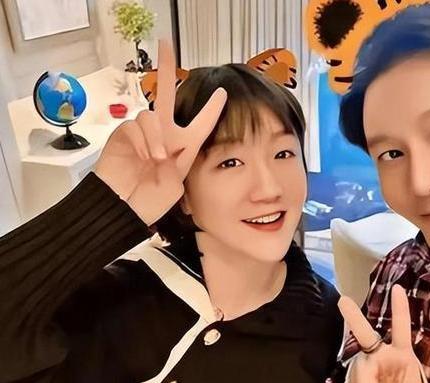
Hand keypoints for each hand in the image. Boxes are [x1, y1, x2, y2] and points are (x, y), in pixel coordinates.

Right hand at [95, 39, 226, 224]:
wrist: (126, 208)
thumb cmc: (152, 200)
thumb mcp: (176, 184)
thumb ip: (179, 161)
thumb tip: (169, 144)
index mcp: (183, 146)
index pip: (201, 123)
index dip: (212, 109)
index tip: (223, 93)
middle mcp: (163, 133)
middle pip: (165, 94)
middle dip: (166, 68)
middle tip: (167, 44)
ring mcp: (142, 132)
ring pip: (152, 115)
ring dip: (159, 136)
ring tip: (160, 158)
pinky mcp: (123, 134)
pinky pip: (136, 125)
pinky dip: (145, 139)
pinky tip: (146, 156)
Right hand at [337, 285, 429, 382]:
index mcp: (401, 353)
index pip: (401, 328)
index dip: (400, 308)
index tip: (397, 288)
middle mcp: (379, 355)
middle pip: (364, 335)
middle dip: (353, 317)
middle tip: (342, 301)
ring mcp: (363, 367)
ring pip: (363, 380)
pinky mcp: (353, 381)